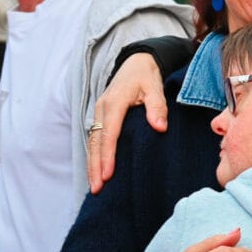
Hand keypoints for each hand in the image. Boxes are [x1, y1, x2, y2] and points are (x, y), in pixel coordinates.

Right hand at [88, 53, 167, 192]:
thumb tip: (159, 127)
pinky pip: (96, 139)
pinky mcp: (101, 117)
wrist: (136, 63)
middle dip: (95, 166)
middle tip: (97, 188)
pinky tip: (97, 170)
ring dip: (92, 164)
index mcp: (114, 102)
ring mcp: (99, 113)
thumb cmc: (147, 77)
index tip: (107, 174)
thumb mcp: (155, 88)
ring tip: (94, 186)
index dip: (108, 155)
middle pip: (96, 142)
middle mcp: (102, 109)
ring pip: (93, 142)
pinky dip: (95, 155)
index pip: (109, 133)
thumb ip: (157, 107)